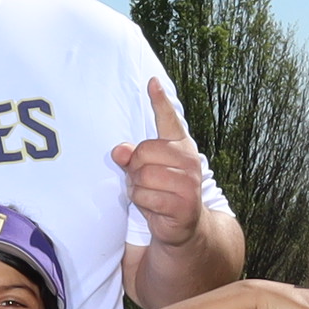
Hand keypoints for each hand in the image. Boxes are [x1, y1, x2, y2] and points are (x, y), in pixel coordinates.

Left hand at [116, 75, 212, 247]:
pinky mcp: (184, 203)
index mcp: (180, 145)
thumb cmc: (162, 192)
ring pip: (142, 175)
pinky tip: (154, 207)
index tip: (152, 82)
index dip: (159, 101)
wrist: (185, 226)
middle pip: (143, 152)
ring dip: (137, 188)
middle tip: (144, 181)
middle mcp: (189, 159)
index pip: (169, 119)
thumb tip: (118, 151)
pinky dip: (142, 203)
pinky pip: (146, 196)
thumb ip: (131, 156)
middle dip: (135, 169)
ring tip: (150, 194)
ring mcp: (189, 181)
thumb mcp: (145, 170)